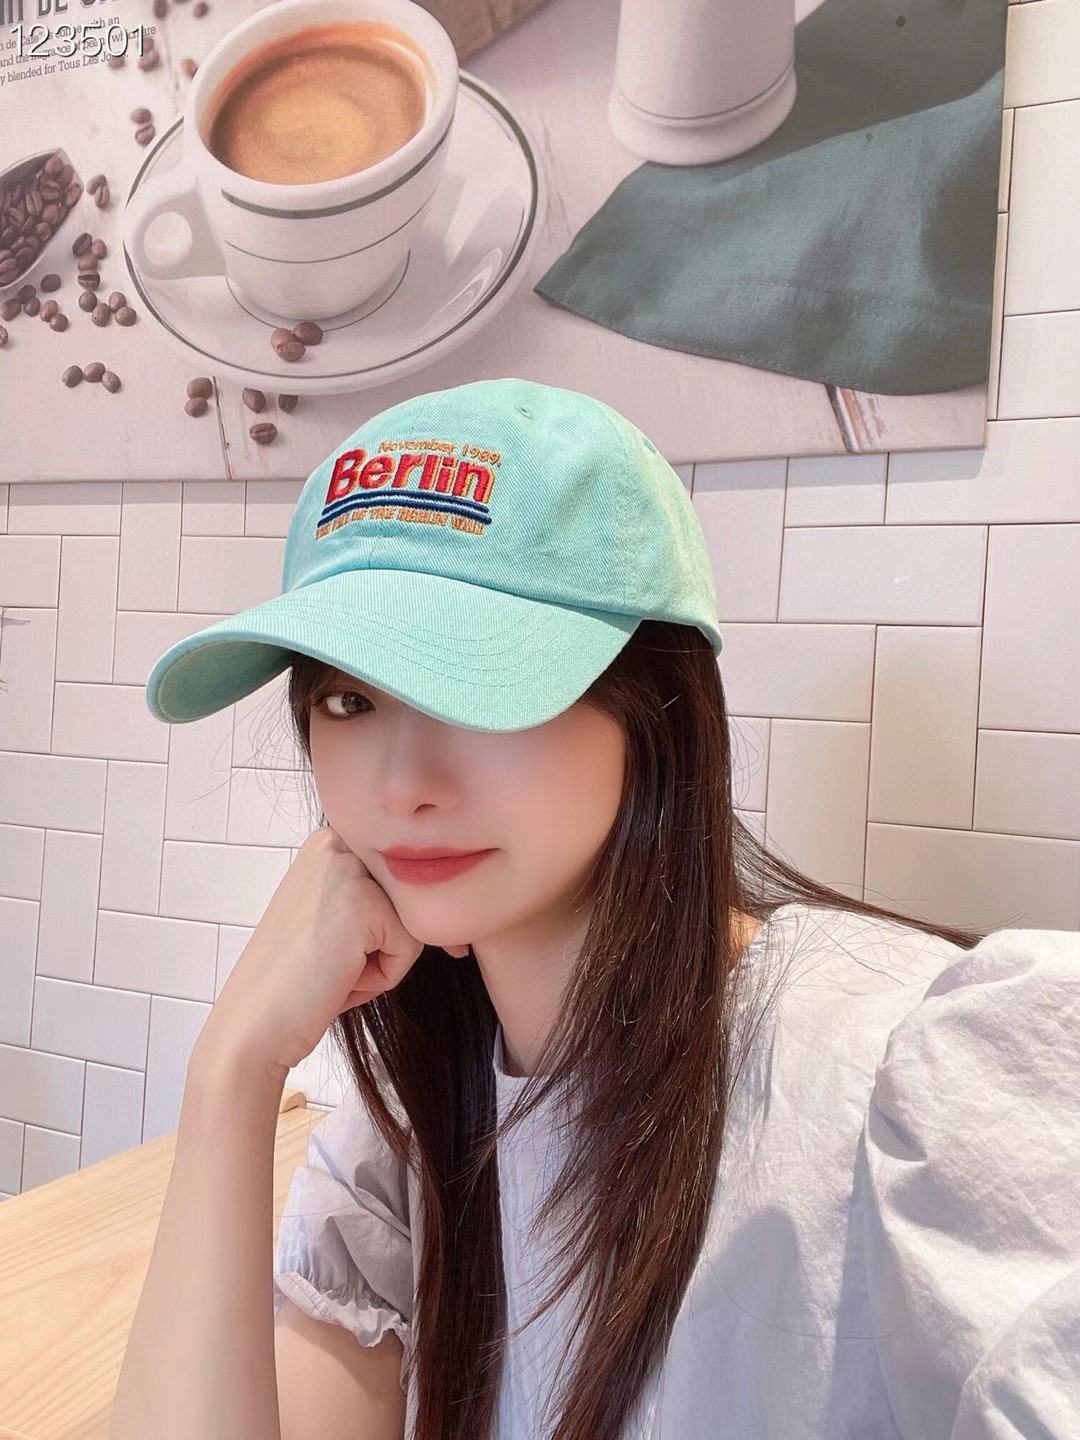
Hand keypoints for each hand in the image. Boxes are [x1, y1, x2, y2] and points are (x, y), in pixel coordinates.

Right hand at [195, 825, 468, 1073]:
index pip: (399, 880)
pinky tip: (338, 979)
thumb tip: (447, 888)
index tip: (344, 951)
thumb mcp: (335, 918)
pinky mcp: (363, 902)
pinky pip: (411, 946)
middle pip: (410, 897)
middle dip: (384, 944)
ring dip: (384, 960)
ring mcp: (347, 868)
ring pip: (414, 920)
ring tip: (334, 970)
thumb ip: (374, 893)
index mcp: (328, 841)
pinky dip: (383, 976)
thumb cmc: (298, 981)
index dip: (384, 928)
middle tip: (332, 965)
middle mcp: (336, 841)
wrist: (254, 1025)